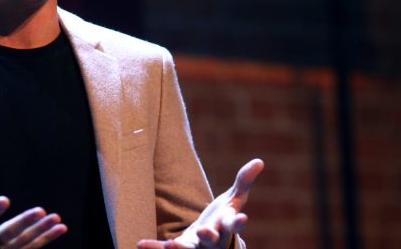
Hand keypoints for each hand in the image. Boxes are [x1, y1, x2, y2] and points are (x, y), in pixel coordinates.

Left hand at [136, 158, 263, 248]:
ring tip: (172, 244)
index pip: (235, 224)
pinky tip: (140, 243)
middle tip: (204, 231)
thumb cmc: (223, 216)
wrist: (212, 242)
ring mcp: (198, 248)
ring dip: (181, 248)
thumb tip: (260, 161)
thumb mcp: (235, 198)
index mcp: (226, 226)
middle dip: (209, 237)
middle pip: (214, 241)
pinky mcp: (182, 248)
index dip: (238, 222)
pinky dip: (154, 248)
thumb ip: (244, 181)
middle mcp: (214, 241)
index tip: (243, 219)